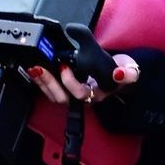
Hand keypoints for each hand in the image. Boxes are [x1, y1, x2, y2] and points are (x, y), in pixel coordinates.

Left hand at [24, 55, 139, 106]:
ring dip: (42, 82)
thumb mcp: (129, 68)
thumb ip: (128, 72)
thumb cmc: (121, 71)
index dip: (70, 83)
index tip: (65, 67)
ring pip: (54, 95)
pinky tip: (35, 69)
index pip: (81, 94)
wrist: (118, 70)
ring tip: (34, 67)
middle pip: (62, 97)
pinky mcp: (65, 87)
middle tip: (40, 68)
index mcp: (97, 93)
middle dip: (49, 84)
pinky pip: (51, 89)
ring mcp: (73, 93)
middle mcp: (83, 96)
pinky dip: (42, 80)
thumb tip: (120, 74)